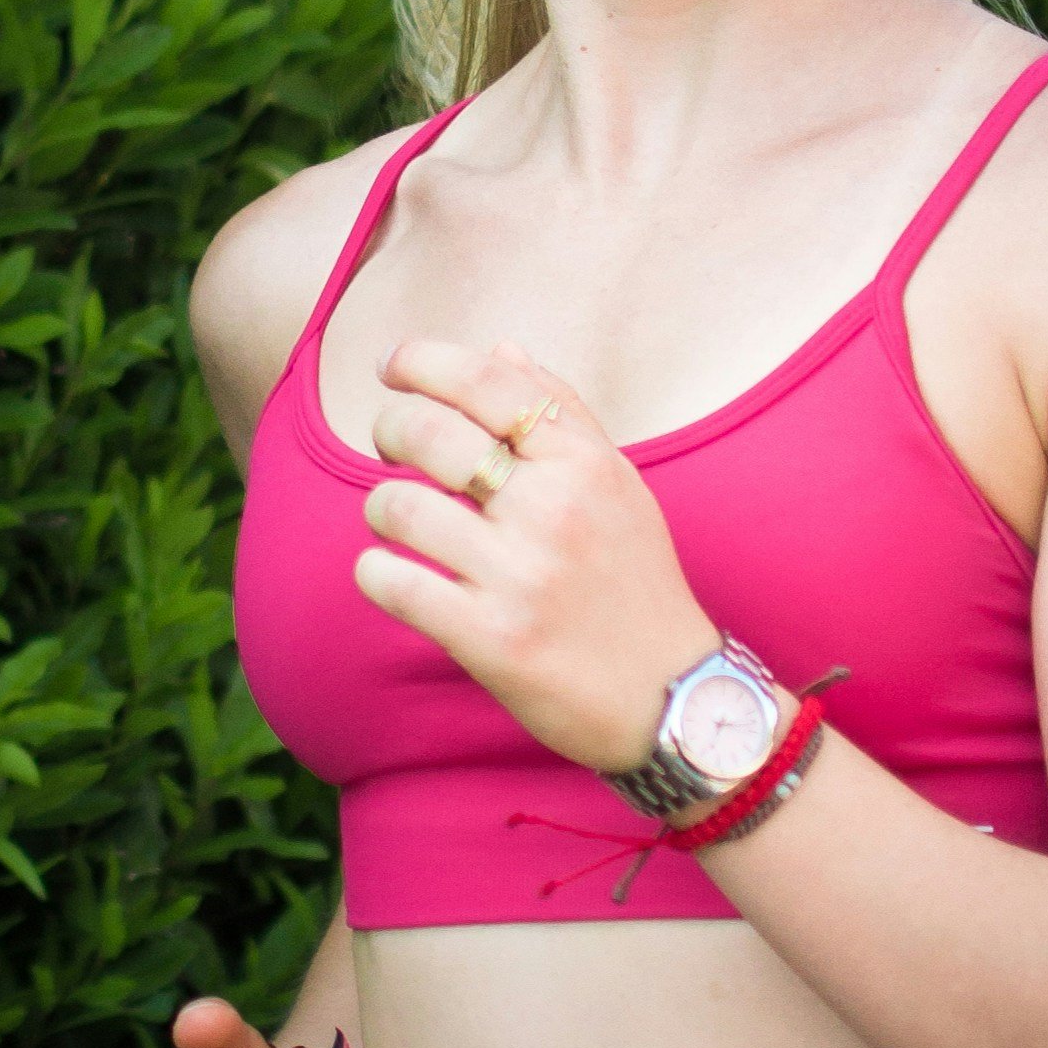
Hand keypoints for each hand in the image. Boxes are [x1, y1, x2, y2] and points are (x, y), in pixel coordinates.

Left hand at [355, 337, 719, 769]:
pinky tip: (392, 574)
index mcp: (586, 463)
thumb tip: (501, 346)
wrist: (672, 700)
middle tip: (388, 446)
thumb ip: (564, 415)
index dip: (421, 361)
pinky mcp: (490, 639)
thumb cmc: (638, 587)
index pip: (486, 380)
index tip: (394, 368)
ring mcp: (520, 576)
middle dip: (389, 429)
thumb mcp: (620, 487)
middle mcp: (554, 511)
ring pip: (397, 506)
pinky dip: (375, 571)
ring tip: (396, 520)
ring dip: (380, 507)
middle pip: (428, 432)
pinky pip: (391, 582)